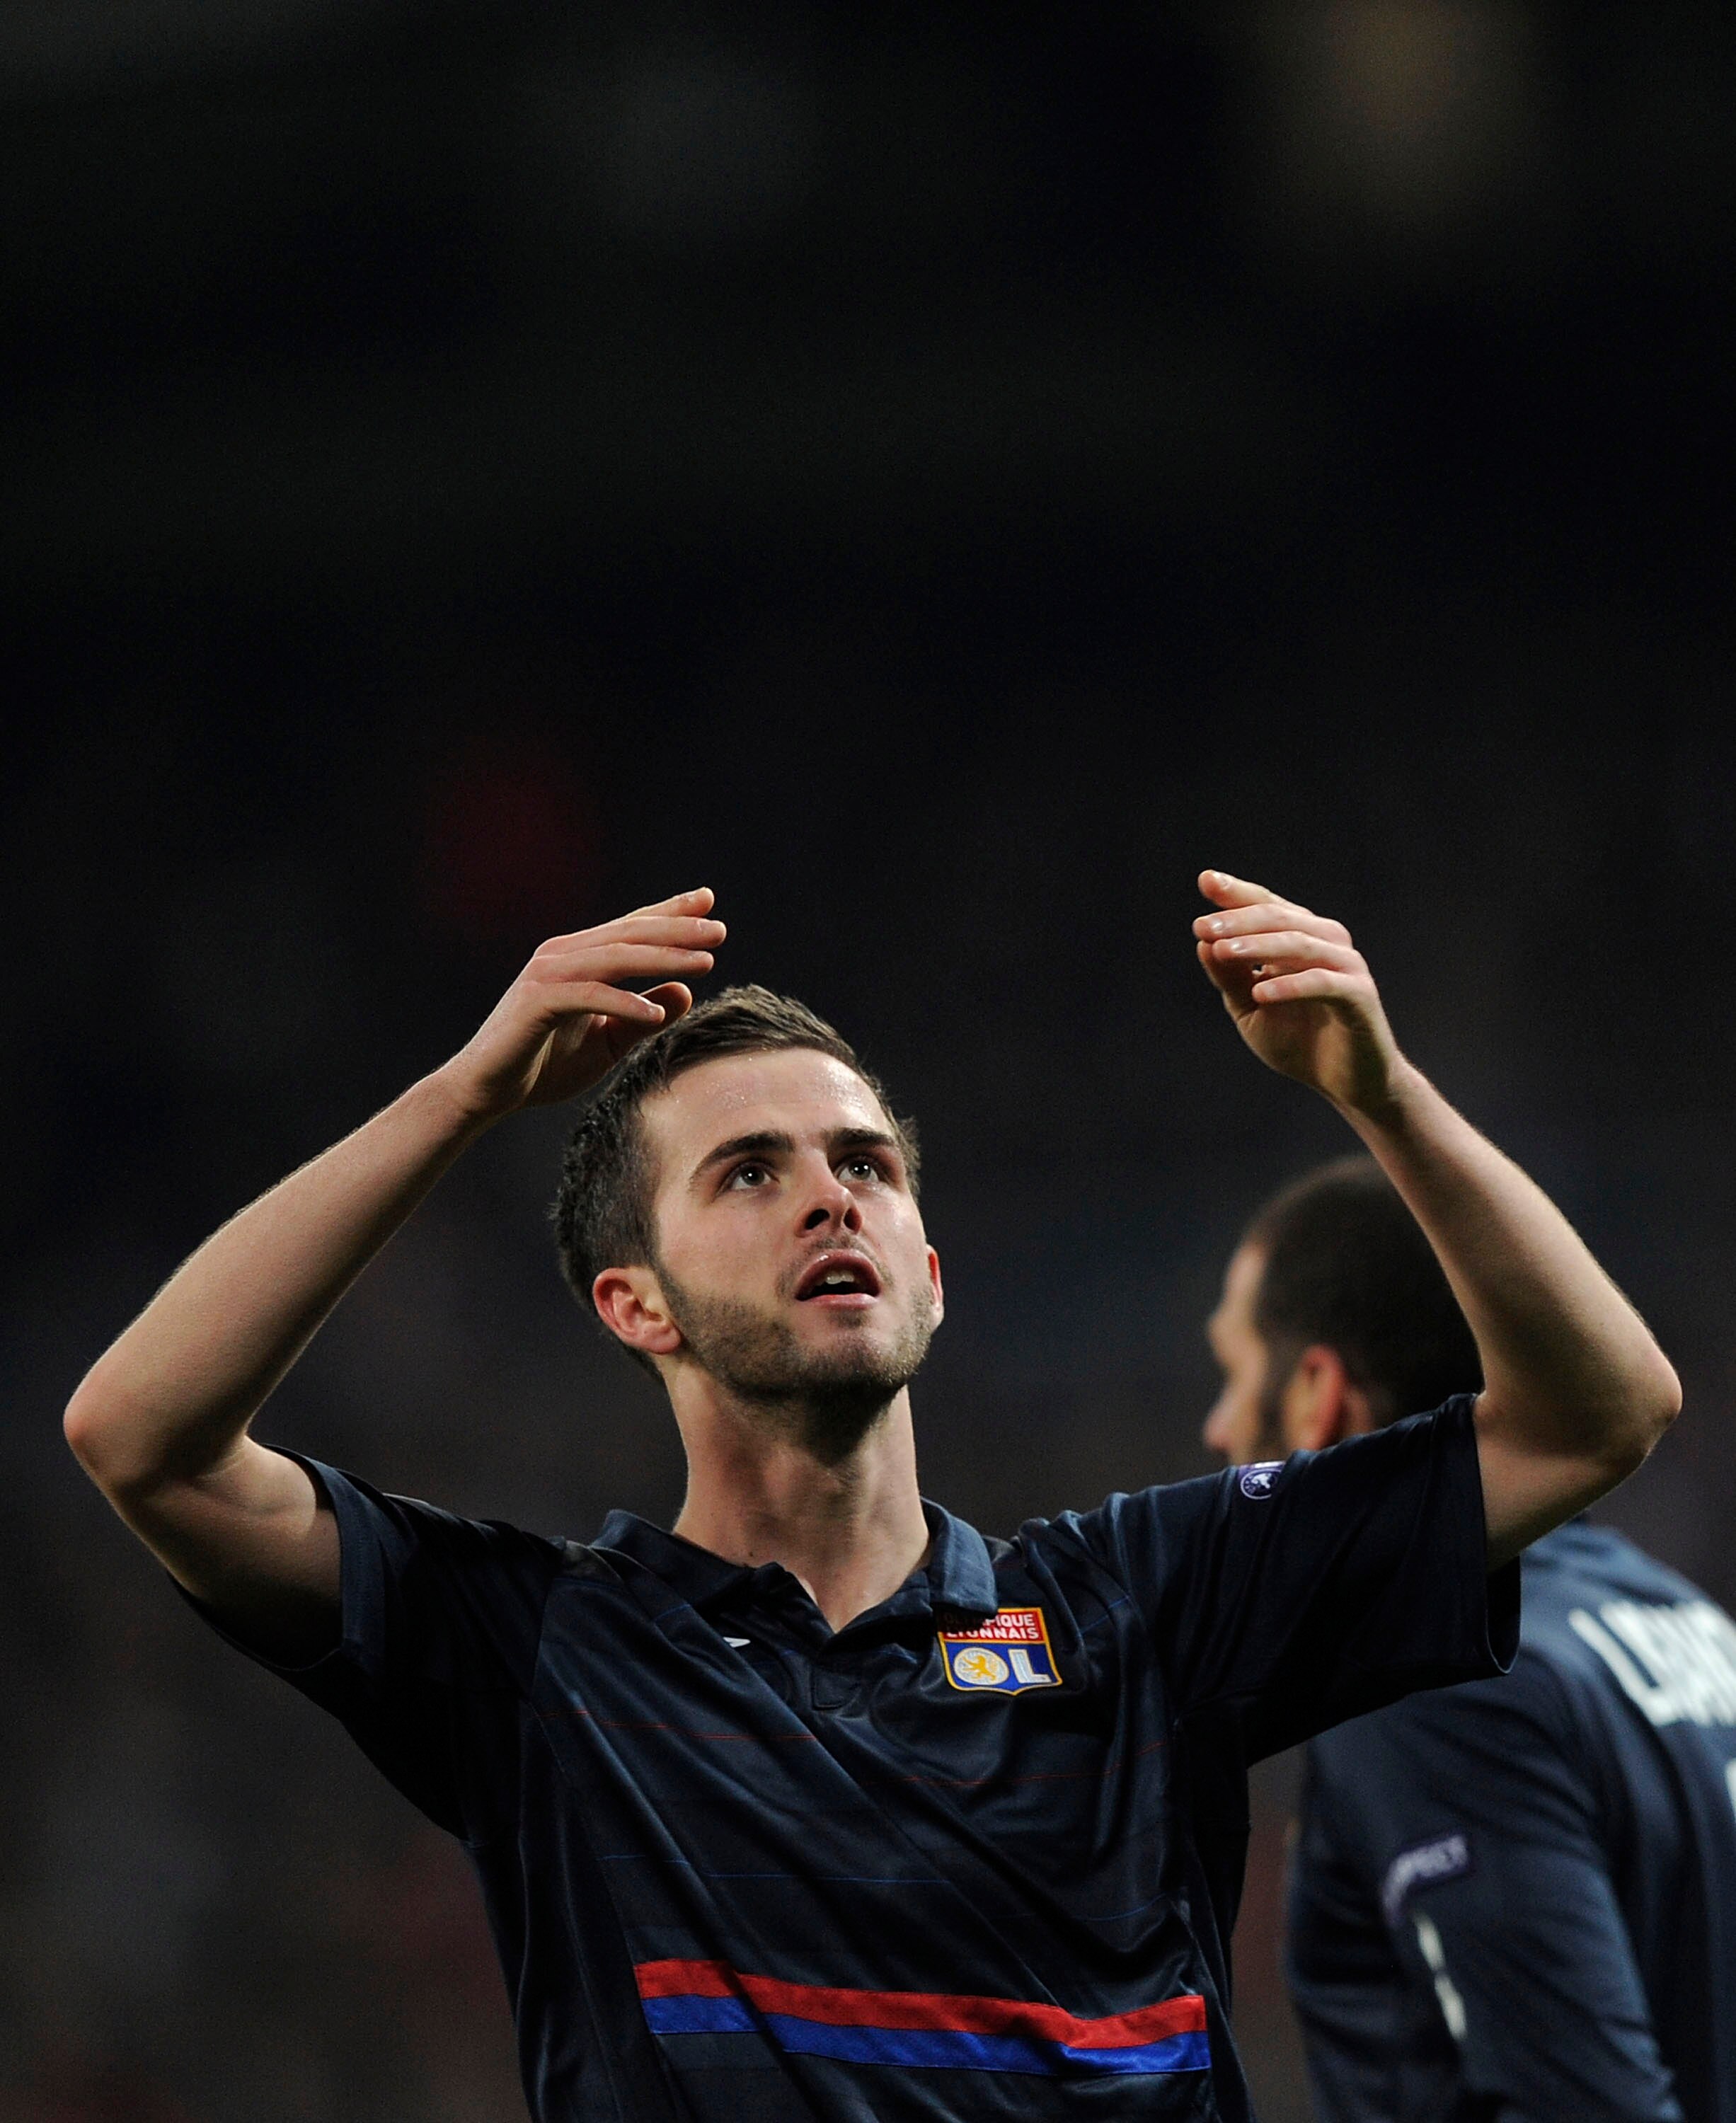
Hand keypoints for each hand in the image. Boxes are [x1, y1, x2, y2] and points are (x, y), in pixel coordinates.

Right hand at [436, 888, 725, 1119]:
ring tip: (704, 962)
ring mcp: (547, 976)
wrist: (487, 1091)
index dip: (669, 913)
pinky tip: (656, 1014)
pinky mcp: (536, 1003)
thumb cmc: (544, 1066)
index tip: (707, 901)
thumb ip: (642, 1018)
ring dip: (662, 957)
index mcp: (579, 958)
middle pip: (629, 934)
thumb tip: (685, 991)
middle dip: (677, 930)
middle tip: (719, 930)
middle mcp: (563, 956)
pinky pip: (588, 996)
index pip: (631, 928)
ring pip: (614, 958)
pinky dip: (623, 1002)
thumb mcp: (608, 1043)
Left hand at [1192, 871, 1404, 1114]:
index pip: (1267, 906)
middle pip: (1280, 918)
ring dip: (1258, 946)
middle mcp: (1327, 942)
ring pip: (1299, 944)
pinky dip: (1290, 985)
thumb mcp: (1251, 1009)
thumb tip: (1202, 943)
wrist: (1348, 1085)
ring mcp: (1347, 966)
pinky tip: (1261, 992)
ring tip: (1223, 951)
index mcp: (1302, 938)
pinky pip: (1323, 983)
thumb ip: (1230, 978)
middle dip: (1238, 920)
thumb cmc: (1300, 1042)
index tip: (1206, 880)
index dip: (1237, 893)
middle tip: (1202, 926)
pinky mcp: (1360, 995)